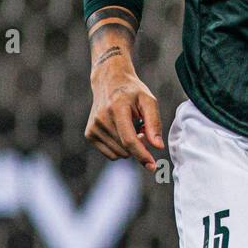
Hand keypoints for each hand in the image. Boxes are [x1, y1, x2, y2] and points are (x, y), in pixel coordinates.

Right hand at [85, 55, 163, 171]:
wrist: (109, 81)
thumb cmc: (133, 92)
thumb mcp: (149, 101)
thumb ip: (154, 123)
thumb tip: (158, 147)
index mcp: (117, 108)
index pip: (129, 139)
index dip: (142, 154)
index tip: (152, 166)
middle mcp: (101, 118)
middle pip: (125, 149)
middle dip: (139, 146)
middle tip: (142, 130)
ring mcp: (93, 127)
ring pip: (119, 154)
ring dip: (130, 147)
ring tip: (132, 128)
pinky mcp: (89, 134)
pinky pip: (110, 154)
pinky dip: (120, 148)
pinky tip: (121, 132)